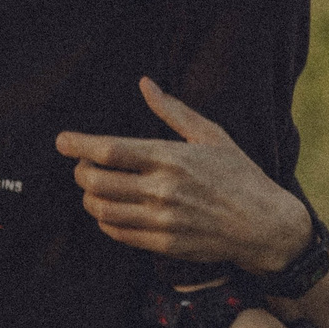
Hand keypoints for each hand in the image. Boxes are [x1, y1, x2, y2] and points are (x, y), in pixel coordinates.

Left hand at [54, 78, 312, 273]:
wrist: (266, 226)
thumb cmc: (239, 175)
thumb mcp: (211, 136)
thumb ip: (173, 111)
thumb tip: (145, 83)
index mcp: (171, 158)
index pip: (110, 150)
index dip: (78, 145)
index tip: (62, 141)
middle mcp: (163, 190)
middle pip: (97, 181)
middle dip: (81, 172)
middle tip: (82, 166)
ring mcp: (163, 220)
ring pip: (102, 210)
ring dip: (88, 198)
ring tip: (93, 188)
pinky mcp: (165, 244)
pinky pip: (118, 233)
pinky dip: (105, 221)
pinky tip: (110, 210)